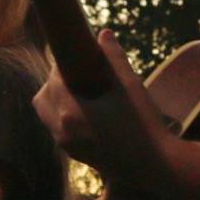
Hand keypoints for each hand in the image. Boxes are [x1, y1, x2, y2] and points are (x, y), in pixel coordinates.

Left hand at [32, 29, 169, 192]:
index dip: (64, 65)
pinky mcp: (74, 155)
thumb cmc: (145, 124)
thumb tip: (103, 33)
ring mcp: (66, 146)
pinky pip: (58, 129)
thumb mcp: (130, 86)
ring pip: (48, 115)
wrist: (157, 166)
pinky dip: (65, 116)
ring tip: (84, 90)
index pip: (54, 79)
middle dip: (55, 83)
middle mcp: (61, 131)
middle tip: (78, 73)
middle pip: (43, 97)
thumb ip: (113, 57)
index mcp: (70, 112)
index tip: (77, 56)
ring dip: (58, 100)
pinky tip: (89, 109)